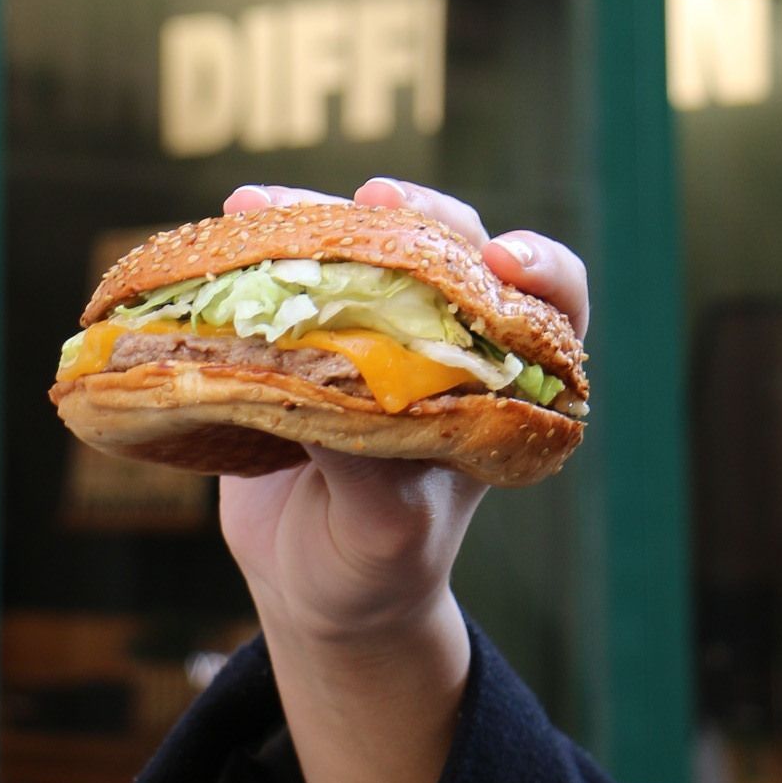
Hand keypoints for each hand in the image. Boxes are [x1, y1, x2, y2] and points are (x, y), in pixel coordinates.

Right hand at [216, 177, 587, 644]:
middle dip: (419, 213)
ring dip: (320, 214)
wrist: (312, 584)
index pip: (551, 309)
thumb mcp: (384, 533)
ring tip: (261, 203)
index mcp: (500, 388)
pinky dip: (264, 242)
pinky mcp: (314, 329)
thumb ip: (373, 471)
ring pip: (369, 243)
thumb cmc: (374, 567)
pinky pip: (298, 271)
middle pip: (456, 248)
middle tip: (376, 198)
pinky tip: (230, 220)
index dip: (540, 272)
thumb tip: (328, 390)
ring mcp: (379, 328)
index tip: (504, 259)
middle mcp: (449, 343)